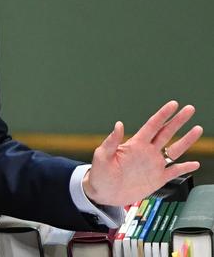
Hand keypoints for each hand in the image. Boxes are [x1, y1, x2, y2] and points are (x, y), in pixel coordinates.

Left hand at [82, 100, 201, 205]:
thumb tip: (118, 124)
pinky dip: (185, 168)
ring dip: (186, 140)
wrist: (103, 193)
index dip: (163, 114)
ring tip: (197, 129)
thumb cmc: (100, 173)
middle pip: (166, 132)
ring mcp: (154, 164)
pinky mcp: (158, 178)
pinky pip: (174, 171)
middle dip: (178, 120)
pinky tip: (195, 163)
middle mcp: (147, 151)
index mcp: (135, 144)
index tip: (174, 104)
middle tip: (190, 109)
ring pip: (174, 150)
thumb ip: (112, 140)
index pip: (152, 125)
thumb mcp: (102, 155)